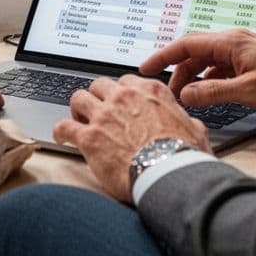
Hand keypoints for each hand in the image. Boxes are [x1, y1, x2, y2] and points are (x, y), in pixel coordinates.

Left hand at [53, 76, 209, 202]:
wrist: (168, 174)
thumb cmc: (183, 156)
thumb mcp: (195, 130)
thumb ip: (185, 121)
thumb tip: (189, 124)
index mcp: (149, 92)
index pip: (126, 81)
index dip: (120, 93)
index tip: (119, 101)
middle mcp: (124, 97)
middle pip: (100, 85)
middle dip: (97, 97)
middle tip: (98, 111)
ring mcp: (104, 115)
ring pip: (79, 98)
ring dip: (77, 109)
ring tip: (79, 121)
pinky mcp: (89, 136)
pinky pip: (64, 126)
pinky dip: (60, 131)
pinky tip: (62, 137)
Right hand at [139, 29, 255, 116]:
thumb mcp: (248, 91)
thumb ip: (213, 92)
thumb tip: (186, 94)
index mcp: (231, 42)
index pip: (186, 44)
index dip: (163, 56)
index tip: (145, 66)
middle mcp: (235, 41)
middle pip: (195, 52)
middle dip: (177, 71)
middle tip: (167, 91)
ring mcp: (244, 50)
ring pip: (208, 60)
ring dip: (194, 77)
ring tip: (187, 96)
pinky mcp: (251, 61)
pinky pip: (222, 67)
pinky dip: (210, 79)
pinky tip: (209, 93)